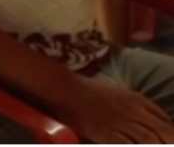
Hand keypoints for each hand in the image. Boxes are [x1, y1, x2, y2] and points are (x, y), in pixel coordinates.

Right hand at [52, 75, 173, 142]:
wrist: (67, 90)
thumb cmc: (91, 91)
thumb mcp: (120, 93)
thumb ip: (138, 106)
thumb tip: (157, 120)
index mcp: (138, 100)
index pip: (166, 121)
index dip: (172, 134)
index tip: (169, 140)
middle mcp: (134, 112)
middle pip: (164, 133)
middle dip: (169, 142)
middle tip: (167, 146)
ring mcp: (121, 123)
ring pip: (150, 141)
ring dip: (155, 146)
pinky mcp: (107, 134)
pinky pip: (128, 145)